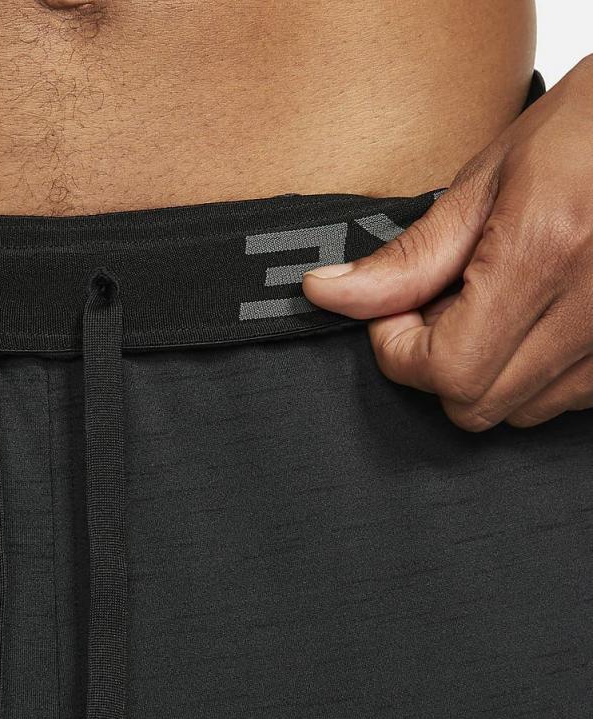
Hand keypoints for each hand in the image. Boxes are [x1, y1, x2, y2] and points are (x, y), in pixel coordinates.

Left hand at [303, 58, 592, 431]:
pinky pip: (568, 398)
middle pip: (476, 404)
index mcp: (547, 252)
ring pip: (521, 411)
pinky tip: (538, 315)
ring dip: (488, 371)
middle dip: (436, 364)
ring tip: (497, 303)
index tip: (393, 314)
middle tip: (441, 306)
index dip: (400, 351)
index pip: (447, 370)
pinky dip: (535, 371)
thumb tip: (329, 293)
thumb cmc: (589, 130)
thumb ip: (410, 256)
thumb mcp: (489, 179)